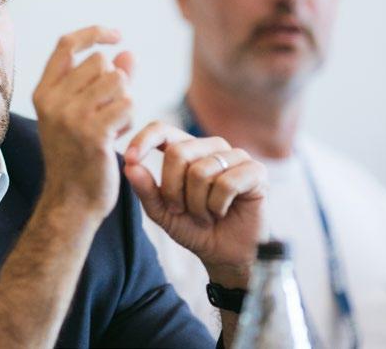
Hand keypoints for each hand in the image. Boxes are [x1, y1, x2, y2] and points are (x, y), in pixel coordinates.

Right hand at [33, 26, 134, 218]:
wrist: (71, 202)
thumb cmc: (79, 157)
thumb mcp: (83, 113)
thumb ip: (106, 81)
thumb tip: (127, 52)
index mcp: (44, 92)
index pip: (67, 44)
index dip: (94, 33)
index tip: (117, 35)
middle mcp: (53, 101)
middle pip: (101, 62)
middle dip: (115, 83)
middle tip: (108, 113)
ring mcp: (71, 117)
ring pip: (119, 81)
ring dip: (125, 101)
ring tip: (113, 125)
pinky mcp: (94, 133)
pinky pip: (128, 104)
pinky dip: (130, 118)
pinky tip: (117, 137)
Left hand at [123, 123, 266, 284]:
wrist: (225, 255)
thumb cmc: (194, 229)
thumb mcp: (162, 212)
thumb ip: (146, 189)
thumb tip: (129, 166)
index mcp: (186, 149)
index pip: (162, 130)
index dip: (144, 140)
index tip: (129, 158)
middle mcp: (210, 147)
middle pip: (178, 153)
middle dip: (173, 190)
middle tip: (181, 210)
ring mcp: (235, 156)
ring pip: (201, 171)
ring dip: (197, 204)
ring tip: (205, 215)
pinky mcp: (255, 171)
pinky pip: (227, 183)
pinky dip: (218, 206)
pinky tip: (222, 213)